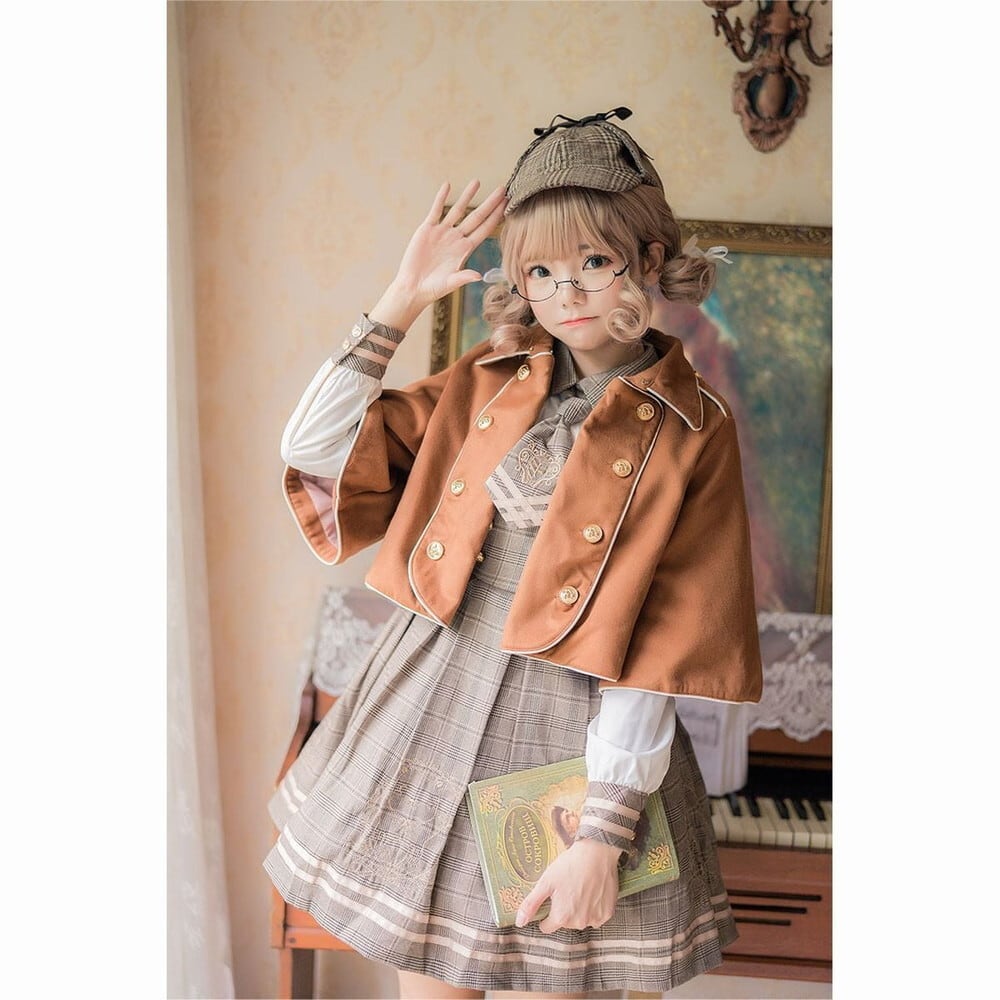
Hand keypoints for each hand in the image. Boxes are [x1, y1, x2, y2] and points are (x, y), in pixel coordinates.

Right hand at [369, 180, 507, 331]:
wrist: (412, 287)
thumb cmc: (433, 289)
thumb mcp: (450, 283)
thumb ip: (463, 277)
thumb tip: (478, 276)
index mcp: (465, 250)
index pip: (484, 229)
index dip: (496, 217)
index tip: (507, 205)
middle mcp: (456, 239)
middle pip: (476, 217)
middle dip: (489, 203)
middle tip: (502, 189)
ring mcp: (442, 232)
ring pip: (458, 210)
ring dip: (467, 196)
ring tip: (477, 181)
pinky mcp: (427, 230)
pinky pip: (436, 210)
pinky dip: (441, 198)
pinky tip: (447, 186)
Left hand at [515, 839, 621, 933]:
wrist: (597, 853)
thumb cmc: (570, 866)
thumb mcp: (546, 882)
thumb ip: (531, 904)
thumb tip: (519, 922)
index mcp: (561, 917)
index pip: (547, 927)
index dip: (546, 914)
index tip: (551, 900)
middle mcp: (579, 923)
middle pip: (565, 923)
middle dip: (563, 909)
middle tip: (566, 889)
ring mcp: (595, 919)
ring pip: (581, 919)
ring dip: (579, 909)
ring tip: (580, 887)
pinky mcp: (607, 913)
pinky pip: (596, 916)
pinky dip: (593, 907)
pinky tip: (592, 891)